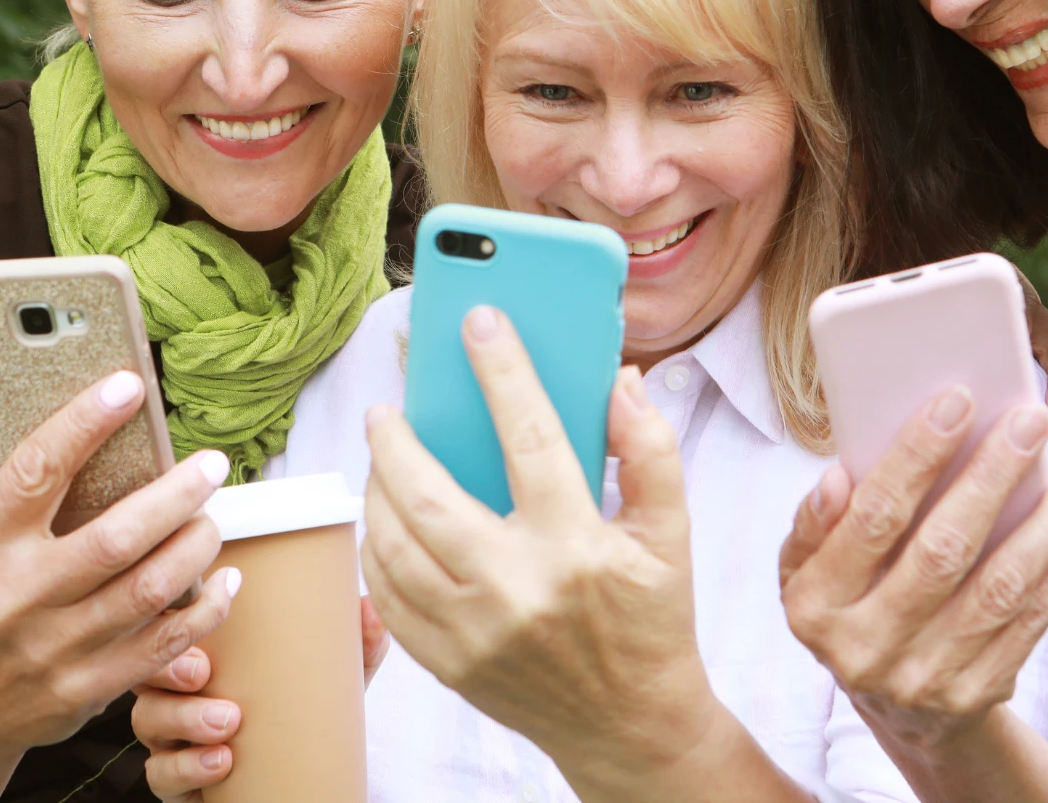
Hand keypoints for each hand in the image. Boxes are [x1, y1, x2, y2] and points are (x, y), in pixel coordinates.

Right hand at [0, 374, 239, 764]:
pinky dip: (204, 612)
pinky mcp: (86, 688)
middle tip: (211, 464)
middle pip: (115, 537)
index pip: (36, 471)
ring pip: (147, 590)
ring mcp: (54, 647)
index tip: (128, 386)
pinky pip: (162, 646)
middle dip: (176, 495)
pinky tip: (225, 582)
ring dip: (195, 548)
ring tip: (213, 518)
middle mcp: (18, 595)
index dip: (84, 424)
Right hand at [135, 596, 390, 800]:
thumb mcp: (333, 677)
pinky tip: (219, 764)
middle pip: (150, 673)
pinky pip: (161, 776)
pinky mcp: (177, 781)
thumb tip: (370, 607)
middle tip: (205, 675)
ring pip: (149, 723)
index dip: (171, 621)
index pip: (171, 627)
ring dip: (182, 721)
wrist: (307, 778)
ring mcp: (172, 738)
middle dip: (169, 672)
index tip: (201, 618)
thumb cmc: (306, 712)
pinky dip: (186, 769)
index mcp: (205, 654)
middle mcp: (178, 693)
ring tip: (226, 726)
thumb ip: (356, 644)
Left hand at [360, 305, 734, 795]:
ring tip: (381, 457)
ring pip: (393, 545)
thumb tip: (622, 383)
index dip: (502, 371)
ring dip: (376, 490)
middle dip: (396, 440)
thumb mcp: (671, 533)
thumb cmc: (651, 621)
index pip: (530, 438)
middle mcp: (516, 589)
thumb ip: (652, 452)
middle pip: (428, 496)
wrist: (631, 727)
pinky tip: (384, 517)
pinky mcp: (446, 663)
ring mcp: (473, 632)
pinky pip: (387, 595)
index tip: (479, 321)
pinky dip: (376, 548)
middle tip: (388, 406)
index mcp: (576, 547)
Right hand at [780, 386, 1047, 762]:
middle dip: (992, 475)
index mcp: (815, 605)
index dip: (915, 456)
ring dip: (1046, 522)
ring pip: (999, 588)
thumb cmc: (851, 610)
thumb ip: (815, 524)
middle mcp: (866, 647)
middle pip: (943, 549)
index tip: (957, 401)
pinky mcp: (977, 693)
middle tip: (1030, 420)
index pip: (872, 517)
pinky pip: (1030, 622)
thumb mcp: (805, 571)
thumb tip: (838, 477)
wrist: (897, 713)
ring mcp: (925, 677)